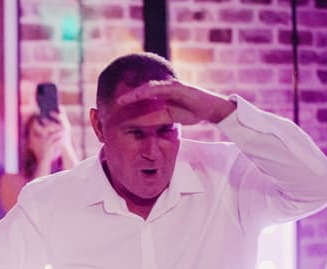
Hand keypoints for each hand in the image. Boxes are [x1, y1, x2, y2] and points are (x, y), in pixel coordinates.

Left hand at [115, 79, 236, 124]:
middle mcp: (165, 88)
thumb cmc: (191, 112)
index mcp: (161, 96)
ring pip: (150, 88)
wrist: (211, 110)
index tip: (116, 107)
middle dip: (129, 95)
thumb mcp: (168, 119)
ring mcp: (172, 86)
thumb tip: (135, 124)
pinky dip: (151, 90)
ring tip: (124, 98)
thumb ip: (153, 119)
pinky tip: (142, 93)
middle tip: (116, 102)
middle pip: (143, 90)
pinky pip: (163, 88)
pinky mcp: (179, 87)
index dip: (130, 101)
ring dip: (136, 92)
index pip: (142, 97)